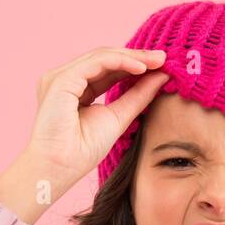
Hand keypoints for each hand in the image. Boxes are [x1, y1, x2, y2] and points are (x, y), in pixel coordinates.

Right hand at [0, 47, 168, 224]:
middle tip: (164, 57)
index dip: (134, 66)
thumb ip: (137, 96)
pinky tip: (141, 68)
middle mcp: (65, 79)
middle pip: (105, 59)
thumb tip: (162, 76)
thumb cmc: (82, 151)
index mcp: (74, 89)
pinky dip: (120, 62)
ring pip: (102, 57)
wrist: (60, 168)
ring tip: (157, 60)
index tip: (162, 66)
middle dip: (136, 57)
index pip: (107, 70)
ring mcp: (60, 77)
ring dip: (132, 57)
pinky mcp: (61, 80)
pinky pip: (96, 62)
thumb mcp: (118, 118)